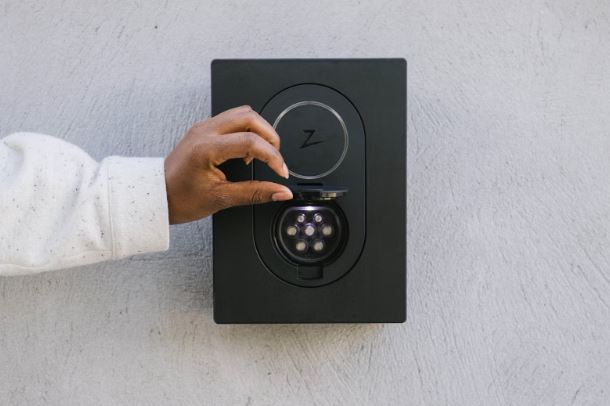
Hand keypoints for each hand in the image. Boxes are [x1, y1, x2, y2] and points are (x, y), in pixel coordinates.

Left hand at [164, 105, 292, 223]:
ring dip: (260, 130)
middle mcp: (204, 131)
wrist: (158, 196)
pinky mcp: (204, 129)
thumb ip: (255, 193)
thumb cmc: (181, 198)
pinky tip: (247, 149)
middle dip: (270, 137)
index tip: (280, 171)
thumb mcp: (222, 199)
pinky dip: (247, 130)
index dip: (272, 156)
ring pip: (243, 113)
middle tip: (275, 158)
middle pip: (250, 118)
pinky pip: (233, 118)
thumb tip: (280, 191)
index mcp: (206, 148)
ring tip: (262, 153)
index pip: (251, 142)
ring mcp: (203, 127)